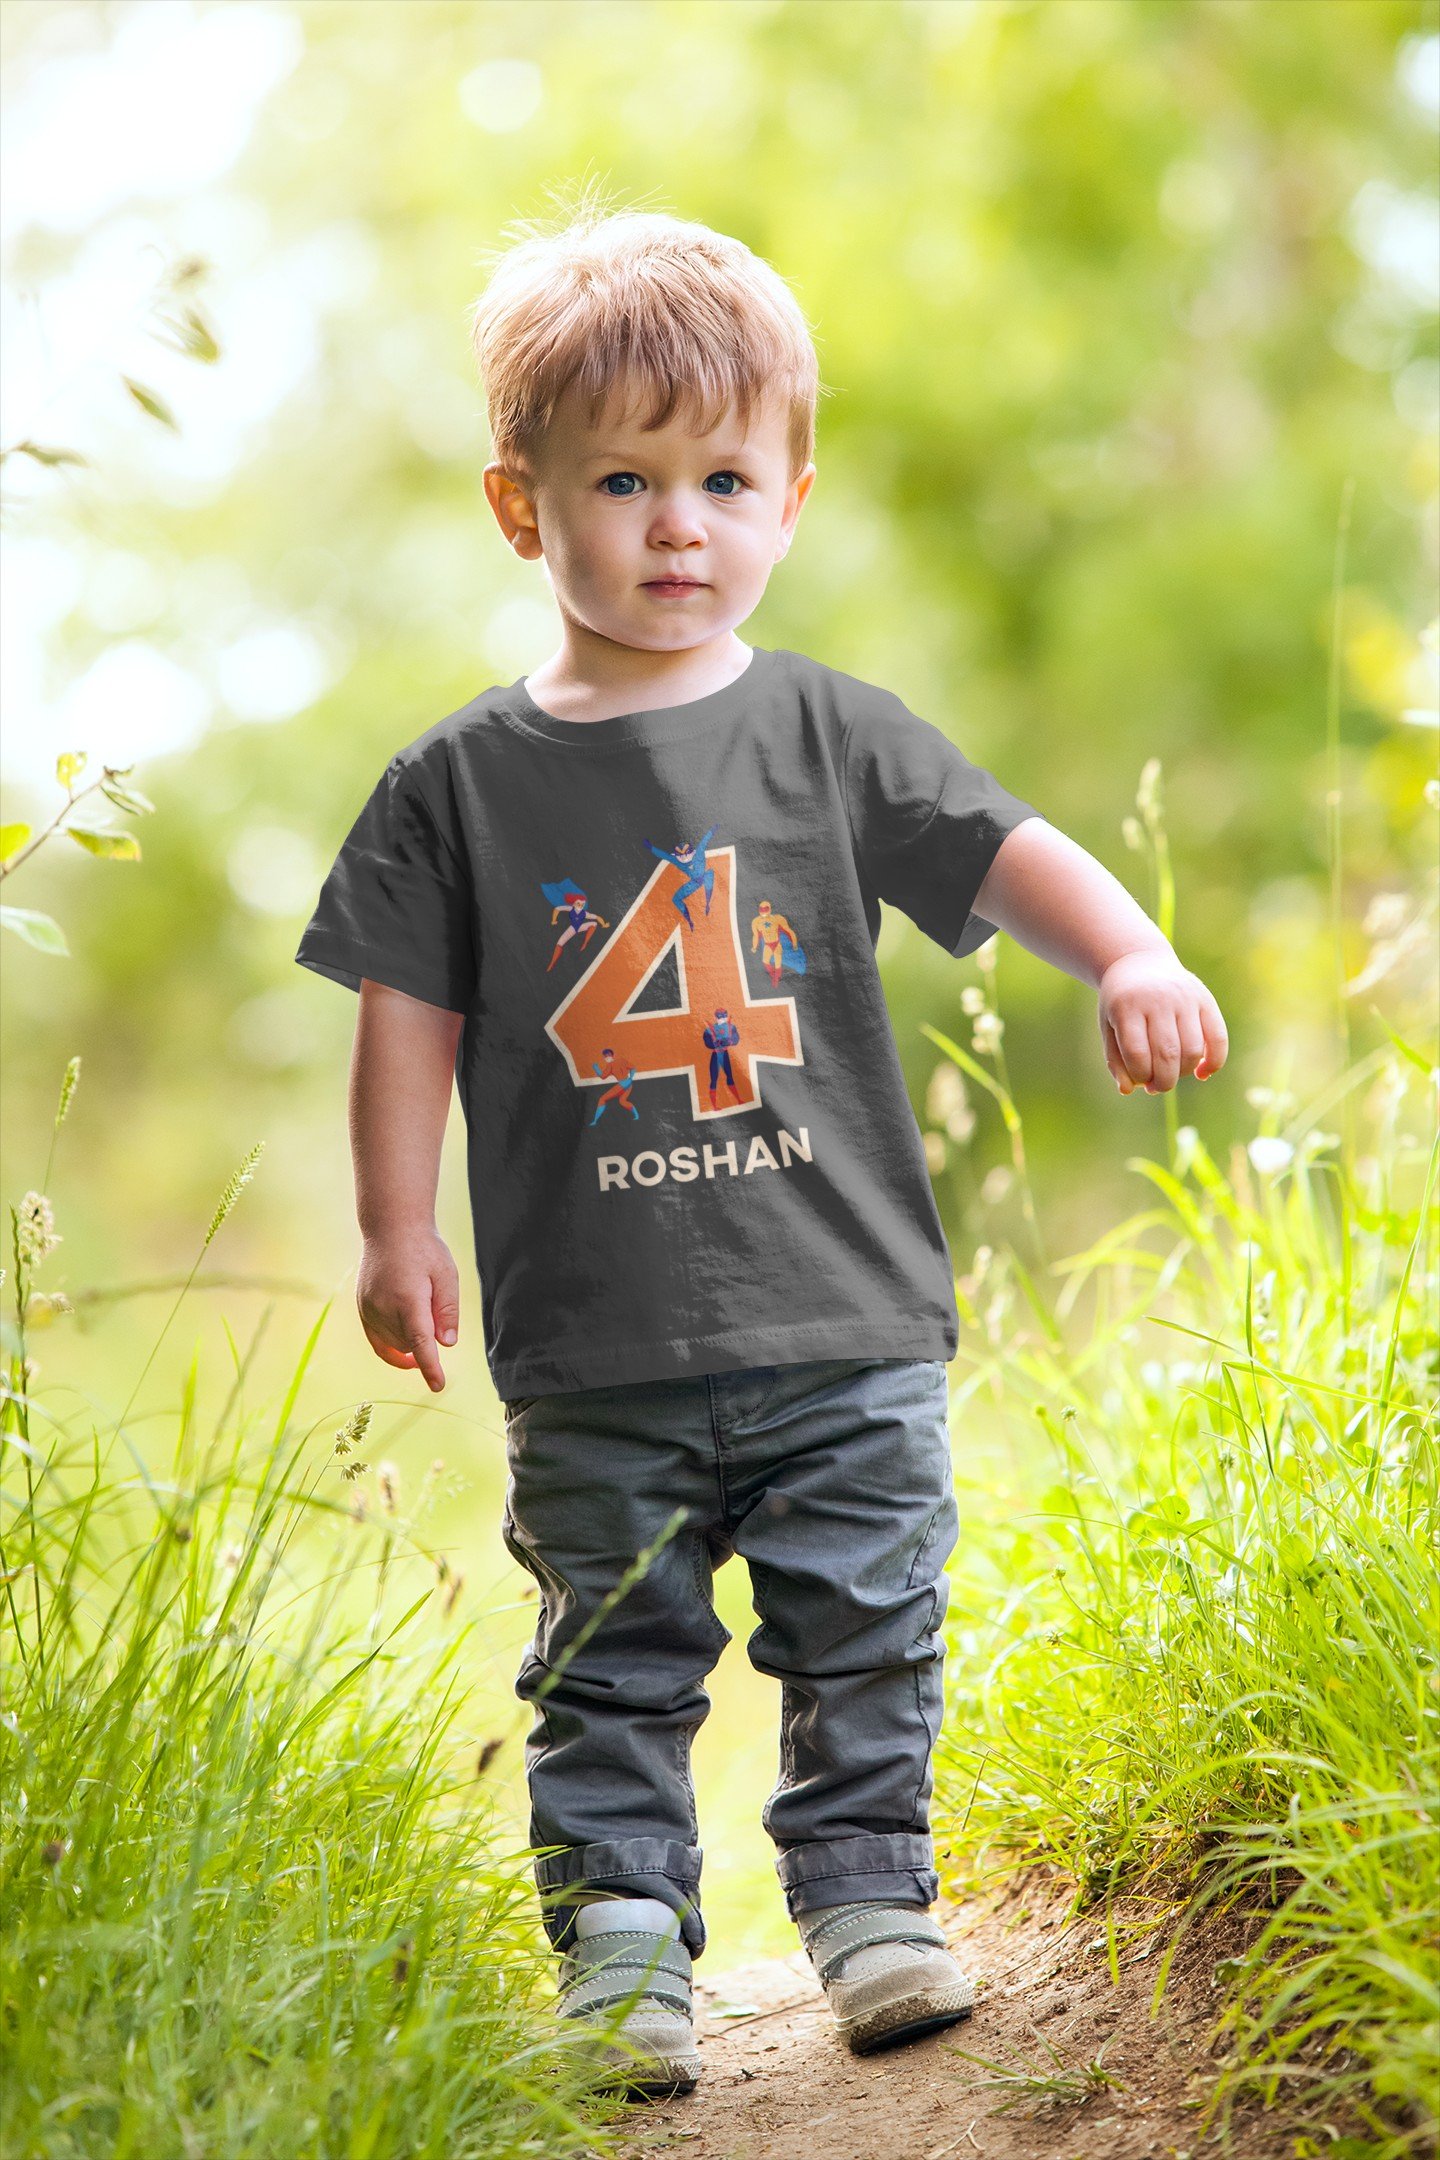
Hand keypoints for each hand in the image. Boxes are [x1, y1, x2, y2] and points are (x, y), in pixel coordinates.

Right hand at [357, 1227, 460, 1391]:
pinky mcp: (362, 1309)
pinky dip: (392, 1350)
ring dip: (411, 1340)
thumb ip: (447, 1311)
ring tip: (418, 1303)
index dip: (430, 1367)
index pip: (420, 1343)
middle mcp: (383, 1307)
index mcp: (408, 1299)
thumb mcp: (446, 1275)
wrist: (391, 1228)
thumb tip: (447, 1344)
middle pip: (410, 1344)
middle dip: (427, 1339)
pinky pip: (377, 1341)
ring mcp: (368, 1309)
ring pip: (395, 1344)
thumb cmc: (424, 1249)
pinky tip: (407, 1356)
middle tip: (434, 1304)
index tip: (438, 1385)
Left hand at [1098, 950, 1227, 1094]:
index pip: (1138, 1054)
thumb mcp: (1108, 1027)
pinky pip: (1218, 1037)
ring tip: (1173, 1074)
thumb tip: (1127, 1091)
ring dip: (1184, 1073)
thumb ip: (1115, 1061)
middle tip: (1157, 1086)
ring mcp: (1184, 998)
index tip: (1140, 1081)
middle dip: (1163, 1082)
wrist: (1139, 963)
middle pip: (1168, 1055)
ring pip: (1193, 1050)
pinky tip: (1202, 1073)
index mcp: (1127, 1007)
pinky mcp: (1205, 999)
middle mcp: (1158, 1000)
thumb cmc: (1121, 1004)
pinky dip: (1214, 1061)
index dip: (1140, 1076)